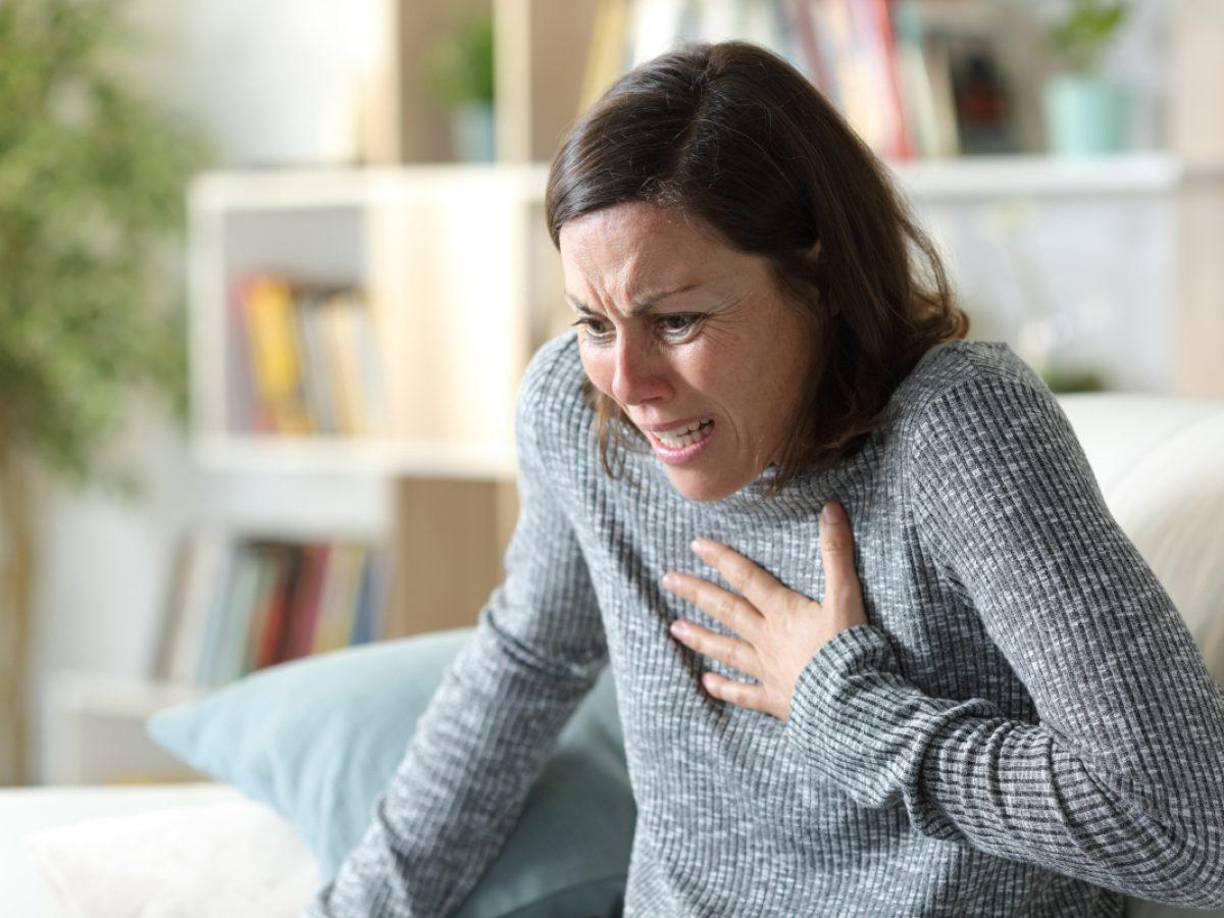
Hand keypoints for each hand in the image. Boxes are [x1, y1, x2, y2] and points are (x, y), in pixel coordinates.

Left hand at [661, 500, 867, 721]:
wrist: (851, 701)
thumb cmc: (850, 647)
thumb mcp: (846, 595)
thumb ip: (837, 552)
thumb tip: (830, 508)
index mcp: (783, 611)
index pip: (747, 578)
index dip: (722, 559)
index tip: (695, 545)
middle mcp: (768, 638)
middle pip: (727, 610)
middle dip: (697, 592)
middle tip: (668, 579)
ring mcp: (768, 670)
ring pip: (727, 650)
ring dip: (700, 637)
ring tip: (674, 627)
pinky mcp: (775, 699)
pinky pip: (745, 694)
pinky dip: (725, 689)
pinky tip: (706, 683)